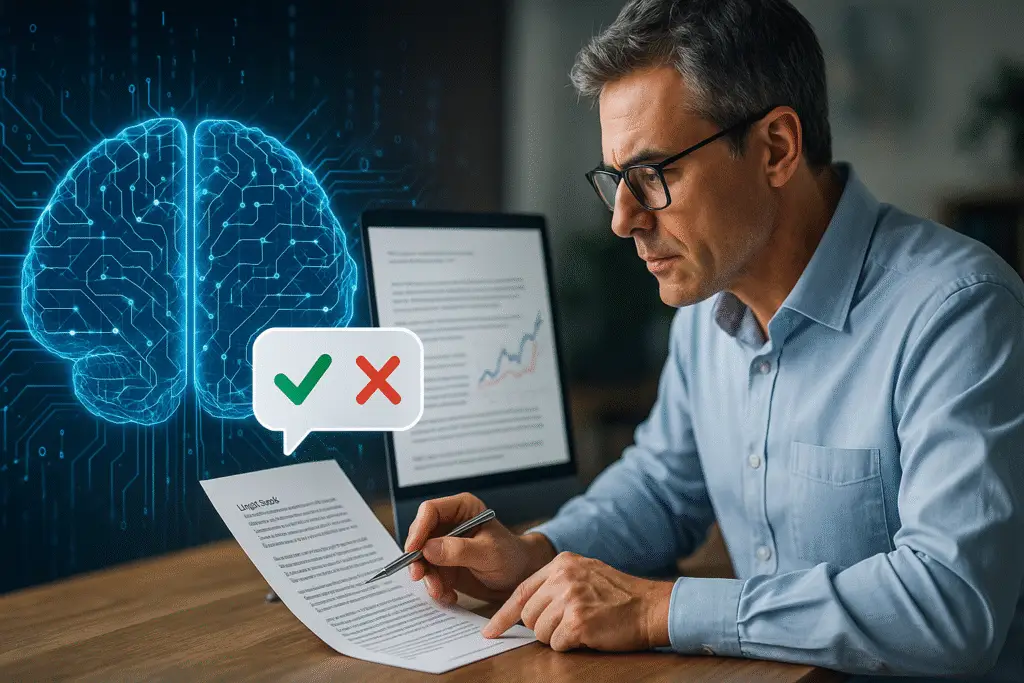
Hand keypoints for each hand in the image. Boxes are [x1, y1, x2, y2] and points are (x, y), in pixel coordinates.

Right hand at [404, 493, 556, 604]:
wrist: (520, 577)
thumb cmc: (511, 557)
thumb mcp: (489, 553)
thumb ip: (460, 550)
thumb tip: (428, 549)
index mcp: (462, 509)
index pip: (430, 511)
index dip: (418, 528)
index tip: (414, 550)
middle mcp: (449, 524)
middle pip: (420, 535)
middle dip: (418, 558)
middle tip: (419, 576)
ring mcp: (444, 544)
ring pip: (421, 558)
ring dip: (428, 577)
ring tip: (440, 592)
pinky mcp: (444, 564)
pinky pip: (430, 574)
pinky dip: (436, 587)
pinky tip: (449, 596)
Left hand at [482, 551, 672, 651]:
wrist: (651, 606)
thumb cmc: (619, 594)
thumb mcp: (585, 573)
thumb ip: (556, 583)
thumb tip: (525, 607)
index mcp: (562, 563)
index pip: (521, 591)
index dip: (503, 615)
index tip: (490, 631)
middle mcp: (563, 577)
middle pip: (529, 615)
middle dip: (543, 627)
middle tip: (568, 624)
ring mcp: (570, 599)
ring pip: (541, 632)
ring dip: (558, 637)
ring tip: (583, 626)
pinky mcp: (578, 621)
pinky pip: (558, 644)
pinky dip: (571, 645)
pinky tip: (588, 634)